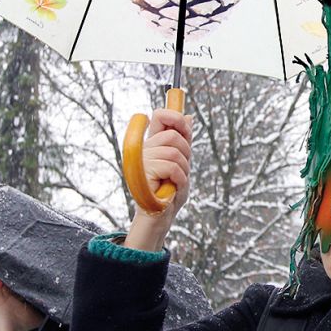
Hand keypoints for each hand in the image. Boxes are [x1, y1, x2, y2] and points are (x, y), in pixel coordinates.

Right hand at [124, 106, 192, 251]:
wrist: (162, 215)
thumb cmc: (171, 190)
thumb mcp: (182, 162)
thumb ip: (183, 141)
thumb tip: (188, 116)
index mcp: (153, 143)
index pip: (160, 115)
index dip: (176, 117)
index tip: (185, 131)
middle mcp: (145, 148)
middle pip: (173, 134)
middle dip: (186, 153)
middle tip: (180, 169)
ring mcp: (142, 159)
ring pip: (174, 152)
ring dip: (183, 169)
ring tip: (175, 181)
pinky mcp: (142, 172)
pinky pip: (171, 166)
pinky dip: (179, 178)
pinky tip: (172, 187)